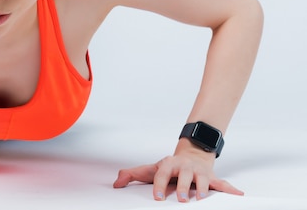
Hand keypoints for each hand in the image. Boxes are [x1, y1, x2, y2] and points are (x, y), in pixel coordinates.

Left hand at [112, 144, 242, 201]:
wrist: (191, 154)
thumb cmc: (169, 167)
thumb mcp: (150, 169)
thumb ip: (132, 175)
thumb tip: (116, 183)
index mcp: (168, 165)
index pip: (162, 173)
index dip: (159, 185)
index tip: (157, 197)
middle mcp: (185, 167)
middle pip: (184, 177)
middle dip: (183, 188)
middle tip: (182, 199)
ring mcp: (200, 173)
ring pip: (203, 181)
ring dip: (203, 190)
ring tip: (202, 199)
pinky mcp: (212, 178)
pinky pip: (223, 184)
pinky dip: (231, 189)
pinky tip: (239, 194)